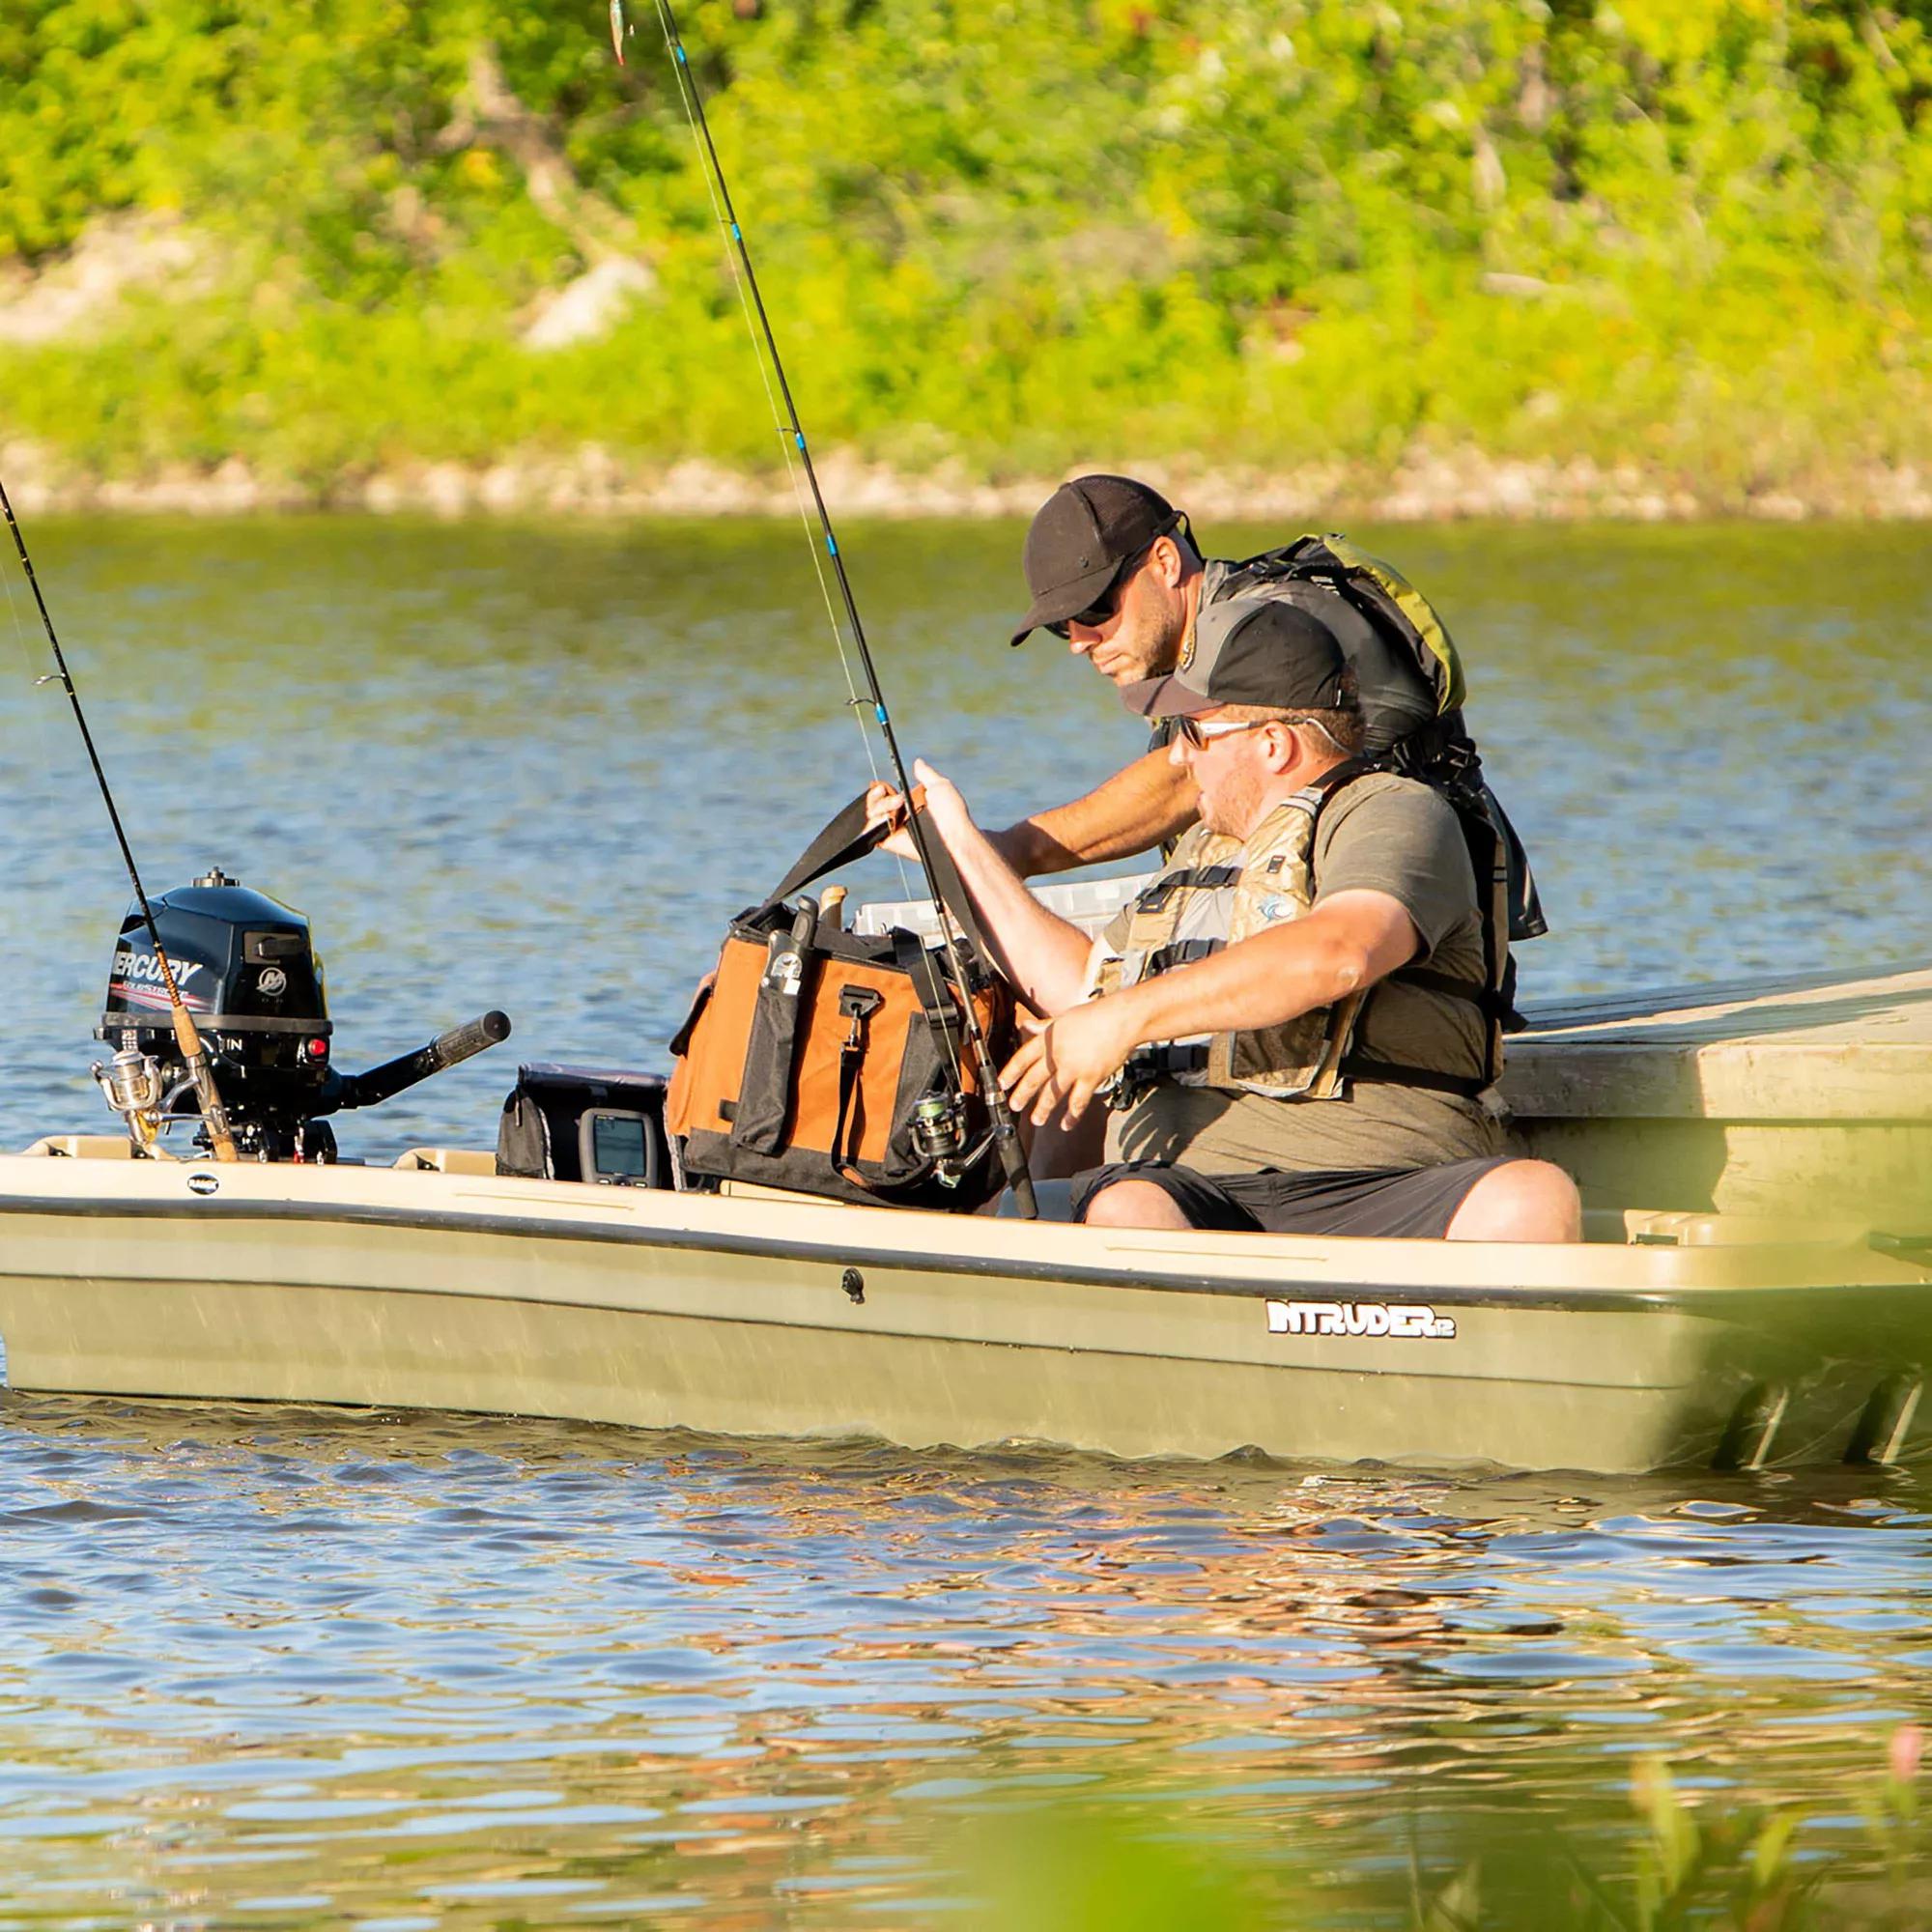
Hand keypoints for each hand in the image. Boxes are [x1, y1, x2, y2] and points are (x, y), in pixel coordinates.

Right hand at [863, 759, 970, 860]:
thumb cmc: (951, 813)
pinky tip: (889, 817)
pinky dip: (875, 820)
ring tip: (898, 805)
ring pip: (870, 814)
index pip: (885, 795)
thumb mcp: (939, 785)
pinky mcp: (888, 841)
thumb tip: (918, 762)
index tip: (883, 787)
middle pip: (873, 803)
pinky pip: (870, 830)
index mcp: (909, 804)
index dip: (879, 790)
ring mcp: (893, 829)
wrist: (953, 835)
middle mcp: (899, 816)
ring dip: (880, 805)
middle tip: (888, 792)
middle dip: (876, 796)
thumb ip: (926, 774)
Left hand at [999, 997, 1142, 1127]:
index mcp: (1049, 1039)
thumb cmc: (1096, 1015)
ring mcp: (1073, 1068)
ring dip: (1043, 1109)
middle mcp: (1057, 1055)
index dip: (1011, 1072)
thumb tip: (1027, 1025)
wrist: (1122, 1019)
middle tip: (1014, 1106)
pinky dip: (1072, 1115)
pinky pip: (1078, 1101)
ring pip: (1053, 1094)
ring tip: (1036, 1120)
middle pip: (1034, 1078)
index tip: (1002, 1084)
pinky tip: (1067, 1124)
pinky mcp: (1091, 1078)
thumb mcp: (1064, 1017)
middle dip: (1022, 1094)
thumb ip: (1044, 1026)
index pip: (1023, 1057)